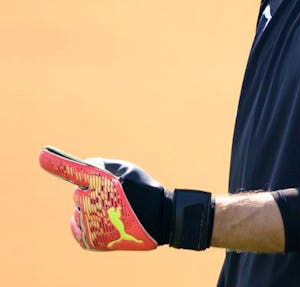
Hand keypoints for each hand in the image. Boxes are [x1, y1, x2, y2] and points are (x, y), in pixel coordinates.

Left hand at [38, 146, 213, 250]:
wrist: (161, 221)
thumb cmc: (145, 190)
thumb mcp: (128, 170)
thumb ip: (102, 165)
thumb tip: (82, 166)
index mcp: (101, 182)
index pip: (73, 170)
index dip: (55, 162)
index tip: (42, 156)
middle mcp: (91, 202)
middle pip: (78, 192)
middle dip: (91, 191)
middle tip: (115, 197)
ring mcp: (89, 223)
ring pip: (79, 209)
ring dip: (91, 208)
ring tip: (116, 212)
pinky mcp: (89, 240)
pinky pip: (76, 226)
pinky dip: (86, 222)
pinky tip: (105, 222)